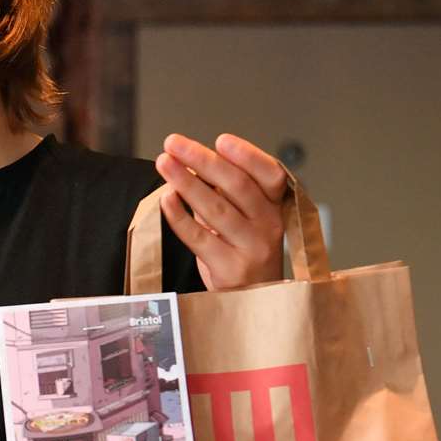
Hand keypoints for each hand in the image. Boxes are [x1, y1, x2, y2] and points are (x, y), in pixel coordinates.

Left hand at [155, 133, 287, 290]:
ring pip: (216, 209)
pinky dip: (180, 217)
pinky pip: (200, 238)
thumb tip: (192, 162)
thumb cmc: (244, 252)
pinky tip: (166, 199)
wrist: (255, 301)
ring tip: (164, 163)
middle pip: (238, 186)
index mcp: (276, 207)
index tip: (221, 140)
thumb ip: (225, 193)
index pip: (271, 175)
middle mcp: (269, 226)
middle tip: (174, 143)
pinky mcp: (230, 269)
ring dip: (186, 182)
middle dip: (203, 160)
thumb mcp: (246, 219)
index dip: (248, 156)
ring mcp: (252, 249)